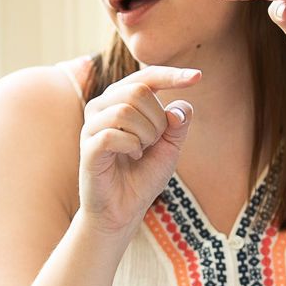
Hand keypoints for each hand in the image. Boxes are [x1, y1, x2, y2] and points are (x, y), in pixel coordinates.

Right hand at [78, 64, 198, 234]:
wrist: (123, 210)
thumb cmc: (143, 175)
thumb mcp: (170, 147)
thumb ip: (178, 123)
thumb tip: (177, 108)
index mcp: (121, 100)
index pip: (147, 77)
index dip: (173, 75)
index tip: (198, 77)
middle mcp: (102, 106)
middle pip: (138, 91)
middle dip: (157, 119)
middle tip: (153, 142)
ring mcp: (91, 125)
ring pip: (125, 110)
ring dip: (145, 134)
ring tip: (141, 151)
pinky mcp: (87, 146)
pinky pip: (113, 134)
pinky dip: (132, 146)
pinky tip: (132, 157)